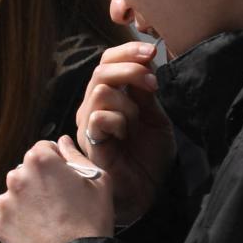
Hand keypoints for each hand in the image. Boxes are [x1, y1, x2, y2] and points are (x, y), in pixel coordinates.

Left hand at [0, 136, 113, 242]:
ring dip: (28, 200)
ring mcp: (5, 202)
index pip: (43, 148)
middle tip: (60, 200)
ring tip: (49, 218)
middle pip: (27, 170)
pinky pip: (10, 216)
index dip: (57, 161)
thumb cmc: (91, 219)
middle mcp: (17, 176)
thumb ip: (76, 155)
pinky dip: (20, 220)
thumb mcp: (99, 181)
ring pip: (16, 193)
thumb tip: (63, 142)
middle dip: (40, 180)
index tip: (66, 177)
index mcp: (40, 160)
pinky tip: (39, 230)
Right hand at [76, 41, 175, 223]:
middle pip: (101, 71)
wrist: (148, 191)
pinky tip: (126, 135)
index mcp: (109, 96)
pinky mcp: (90, 143)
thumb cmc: (149, 155)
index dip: (127, 51)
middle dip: (131, 71)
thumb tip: (146, 58)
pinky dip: (118, 120)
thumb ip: (146, 91)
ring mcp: (88, 125)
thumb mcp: (155, 116)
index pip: (107, 61)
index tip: (152, 52)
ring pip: (100, 91)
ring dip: (127, 103)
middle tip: (152, 85)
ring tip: (137, 122)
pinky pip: (98, 118)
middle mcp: (93, 107)